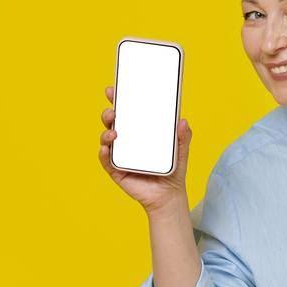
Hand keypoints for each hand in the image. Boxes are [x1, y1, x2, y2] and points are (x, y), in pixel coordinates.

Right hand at [98, 85, 191, 212]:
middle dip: (108, 114)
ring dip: (105, 133)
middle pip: (112, 123)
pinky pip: (106, 161)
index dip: (118, 100)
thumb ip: (183, 136)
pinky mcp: (116, 170)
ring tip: (113, 133)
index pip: (126, 112)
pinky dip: (103, 154)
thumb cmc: (172, 170)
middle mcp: (126, 141)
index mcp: (139, 132)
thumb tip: (183, 122)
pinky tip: (105, 149)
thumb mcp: (180, 151)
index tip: (113, 90)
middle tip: (113, 112)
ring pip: (106, 139)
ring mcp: (119, 155)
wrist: (168, 196)